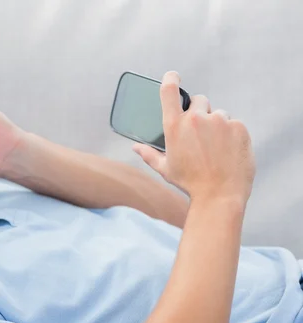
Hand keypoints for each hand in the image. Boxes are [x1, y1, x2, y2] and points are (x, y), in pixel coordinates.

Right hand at [133, 71, 255, 204]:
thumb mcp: (165, 169)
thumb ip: (149, 154)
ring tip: (215, 149)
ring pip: (218, 114)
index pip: (169, 91)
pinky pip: (234, 124)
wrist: (220, 195)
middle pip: (198, 100)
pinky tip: (228, 152)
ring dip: (216, 125)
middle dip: (198, 111)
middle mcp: (196, 119)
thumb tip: (135, 147)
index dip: (170, 79)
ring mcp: (219, 121)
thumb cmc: (189, 183)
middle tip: (200, 133)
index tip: (173, 76)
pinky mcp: (238, 127)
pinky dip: (231, 134)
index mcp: (174, 127)